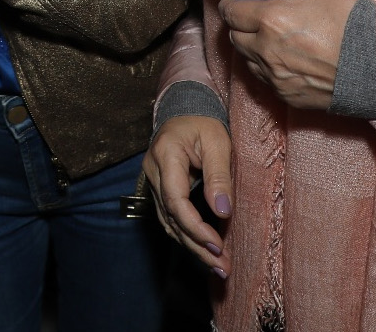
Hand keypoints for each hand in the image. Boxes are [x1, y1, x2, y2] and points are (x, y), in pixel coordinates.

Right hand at [144, 113, 231, 276]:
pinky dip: (186, 235)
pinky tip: (203, 249)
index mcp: (166, 155)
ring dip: (192, 246)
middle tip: (221, 266)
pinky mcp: (159, 189)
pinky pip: (170, 218)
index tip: (217, 244)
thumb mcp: (218, 143)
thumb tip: (222, 211)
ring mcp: (153, 181)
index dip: (195, 226)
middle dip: (196, 245)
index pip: (175, 200)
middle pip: (170, 217)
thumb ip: (219, 177)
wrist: (186, 109)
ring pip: (168, 222)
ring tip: (217, 265)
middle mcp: (153, 171)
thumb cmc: (204, 123)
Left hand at [217, 0, 365, 111]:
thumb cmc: (355, 26)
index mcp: (272, 19)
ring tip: (265, 41)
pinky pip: (266, 81)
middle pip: (235, 38)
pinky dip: (268, 71)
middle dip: (238, 27)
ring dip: (252, 50)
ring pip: (248, 61)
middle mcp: (266, 50)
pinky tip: (282, 62)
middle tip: (250, 20)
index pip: (232, 13)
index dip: (228, 6)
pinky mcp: (287, 95)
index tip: (230, 2)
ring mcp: (276, 76)